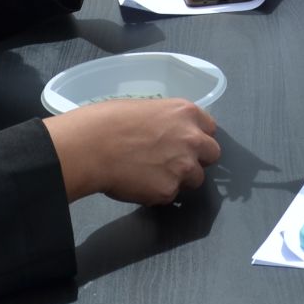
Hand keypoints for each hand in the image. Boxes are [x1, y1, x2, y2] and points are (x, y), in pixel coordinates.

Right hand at [43, 98, 220, 204]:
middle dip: (198, 160)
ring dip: (180, 179)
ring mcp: (183, 167)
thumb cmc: (109, 122)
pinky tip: (138, 183)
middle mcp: (192, 139)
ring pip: (195, 179)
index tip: (188, 144)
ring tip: (152, 174)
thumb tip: (168, 133)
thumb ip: (168, 122)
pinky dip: (157, 193)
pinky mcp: (169, 190)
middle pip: (212, 155)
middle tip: (175, 162)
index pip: (210, 128)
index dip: (198, 137)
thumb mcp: (147, 108)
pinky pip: (170, 195)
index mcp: (186, 113)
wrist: (92, 146)